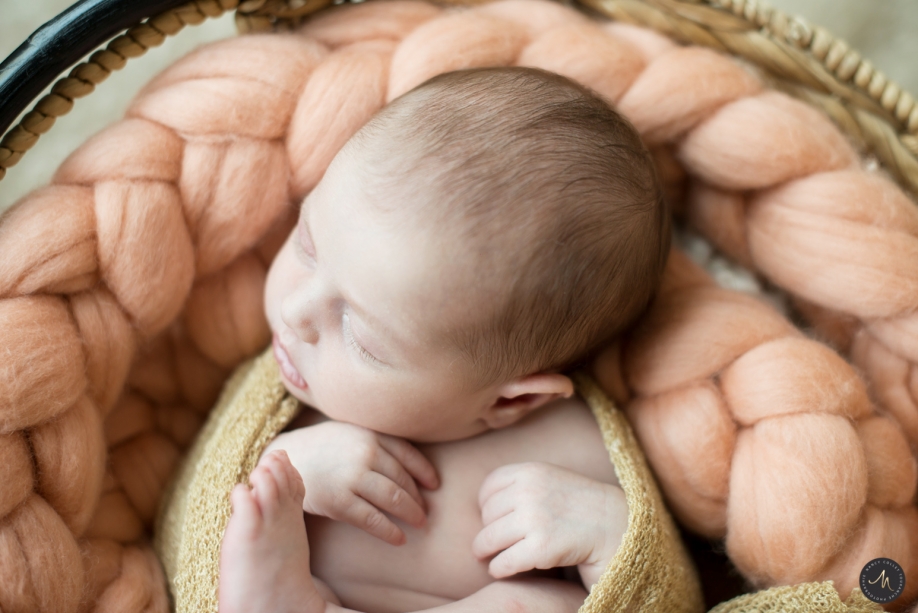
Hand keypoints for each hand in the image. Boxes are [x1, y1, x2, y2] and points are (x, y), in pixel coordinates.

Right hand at [262, 421, 438, 545]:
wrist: (282, 460)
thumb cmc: (321, 446)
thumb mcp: (349, 431)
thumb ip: (375, 441)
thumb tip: (408, 463)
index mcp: (369, 434)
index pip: (408, 453)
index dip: (424, 471)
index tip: (434, 484)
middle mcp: (365, 453)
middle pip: (403, 478)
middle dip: (418, 497)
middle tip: (426, 511)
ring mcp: (352, 477)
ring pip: (393, 498)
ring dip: (411, 513)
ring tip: (419, 523)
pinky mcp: (339, 501)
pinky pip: (373, 519)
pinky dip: (390, 531)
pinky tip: (399, 539)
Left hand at [472, 462, 627, 589]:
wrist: (619, 527)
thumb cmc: (581, 506)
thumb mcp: (551, 480)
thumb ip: (522, 483)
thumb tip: (481, 503)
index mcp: (531, 471)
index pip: (488, 489)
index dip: (485, 506)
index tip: (493, 519)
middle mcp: (530, 491)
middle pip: (486, 516)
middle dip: (488, 531)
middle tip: (494, 543)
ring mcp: (535, 519)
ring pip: (487, 540)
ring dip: (487, 553)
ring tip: (492, 557)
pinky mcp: (541, 548)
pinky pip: (502, 562)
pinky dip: (499, 569)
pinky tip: (504, 570)